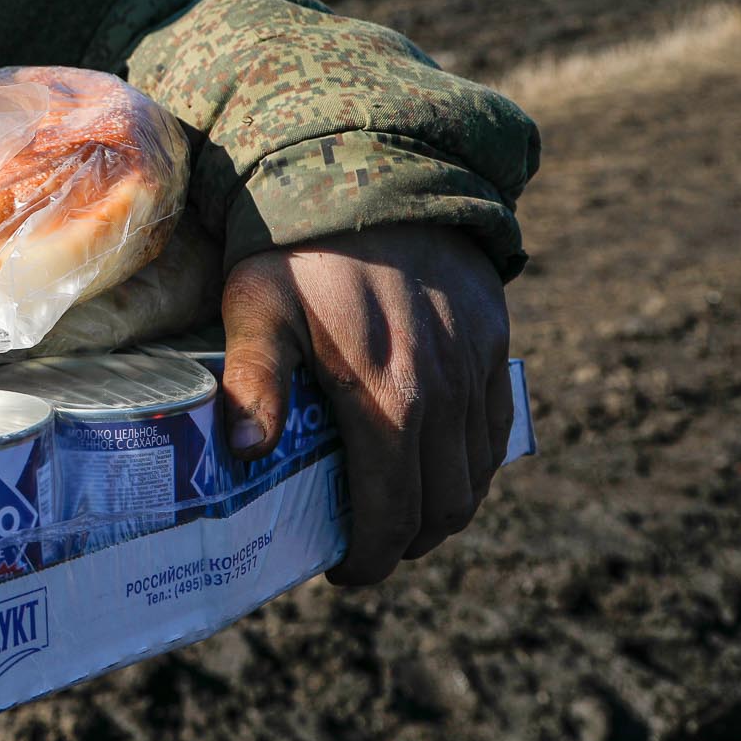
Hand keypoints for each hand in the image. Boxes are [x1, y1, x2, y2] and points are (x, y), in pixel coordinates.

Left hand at [220, 224, 512, 585]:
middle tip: (366, 547)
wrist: (373, 168)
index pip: (393, 514)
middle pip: (443, 507)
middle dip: (406, 542)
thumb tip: (243, 453)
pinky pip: (496, 427)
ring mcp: (477, 369)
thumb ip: (253, 380)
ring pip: (476, 474)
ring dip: (441, 508)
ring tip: (396, 514)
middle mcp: (446, 394)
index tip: (344, 572)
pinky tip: (437, 464)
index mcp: (389, 399)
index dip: (372, 558)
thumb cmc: (297, 247)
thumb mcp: (257, 306)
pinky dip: (473, 463)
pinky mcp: (493, 342)